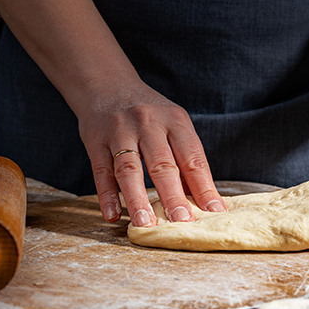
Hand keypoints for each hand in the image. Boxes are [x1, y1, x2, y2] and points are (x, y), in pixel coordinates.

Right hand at [78, 72, 226, 225]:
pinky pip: (101, 171)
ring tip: (145, 224)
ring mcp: (120, 131)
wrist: (107, 84)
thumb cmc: (148, 113)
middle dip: (173, 196)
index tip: (214, 211)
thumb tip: (201, 201)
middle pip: (162, 165)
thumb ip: (184, 160)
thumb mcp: (173, 125)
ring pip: (129, 169)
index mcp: (175, 121)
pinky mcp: (95, 140)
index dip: (204, 187)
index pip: (193, 158)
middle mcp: (148, 124)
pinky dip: (106, 195)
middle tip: (181, 222)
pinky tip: (112, 215)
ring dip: (137, 199)